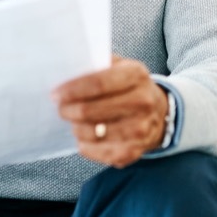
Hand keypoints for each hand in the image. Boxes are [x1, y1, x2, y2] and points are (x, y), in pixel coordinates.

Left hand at [53, 56, 169, 167]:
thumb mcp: (121, 66)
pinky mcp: (134, 151)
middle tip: (61, 108)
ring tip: (73, 122)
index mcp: (137, 75)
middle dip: (68, 110)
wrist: (161, 113)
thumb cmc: (131, 87)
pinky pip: (99, 152)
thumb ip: (98, 64)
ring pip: (93, 133)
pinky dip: (86, 146)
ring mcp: (140, 129)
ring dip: (76, 128)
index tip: (56, 93)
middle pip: (91, 111)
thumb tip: (68, 68)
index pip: (98, 83)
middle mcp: (143, 102)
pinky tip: (84, 138)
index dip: (72, 89)